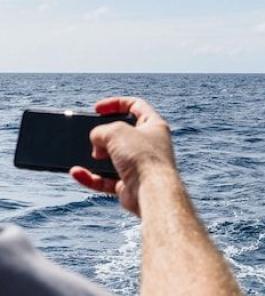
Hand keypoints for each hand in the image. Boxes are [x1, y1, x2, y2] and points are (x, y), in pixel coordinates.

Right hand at [70, 97, 176, 215]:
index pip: (135, 106)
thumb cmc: (142, 156)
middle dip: (104, 135)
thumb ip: (101, 130)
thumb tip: (97, 143)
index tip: (96, 109)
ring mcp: (140, 166)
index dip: (115, 104)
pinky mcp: (129, 186)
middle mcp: (150, 146)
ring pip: (111, 158)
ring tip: (90, 155)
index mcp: (154, 126)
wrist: (153, 191)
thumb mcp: (115, 131)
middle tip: (95, 137)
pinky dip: (90, 177)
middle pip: (121, 134)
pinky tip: (77, 173)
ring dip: (95, 157)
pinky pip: (105, 180)